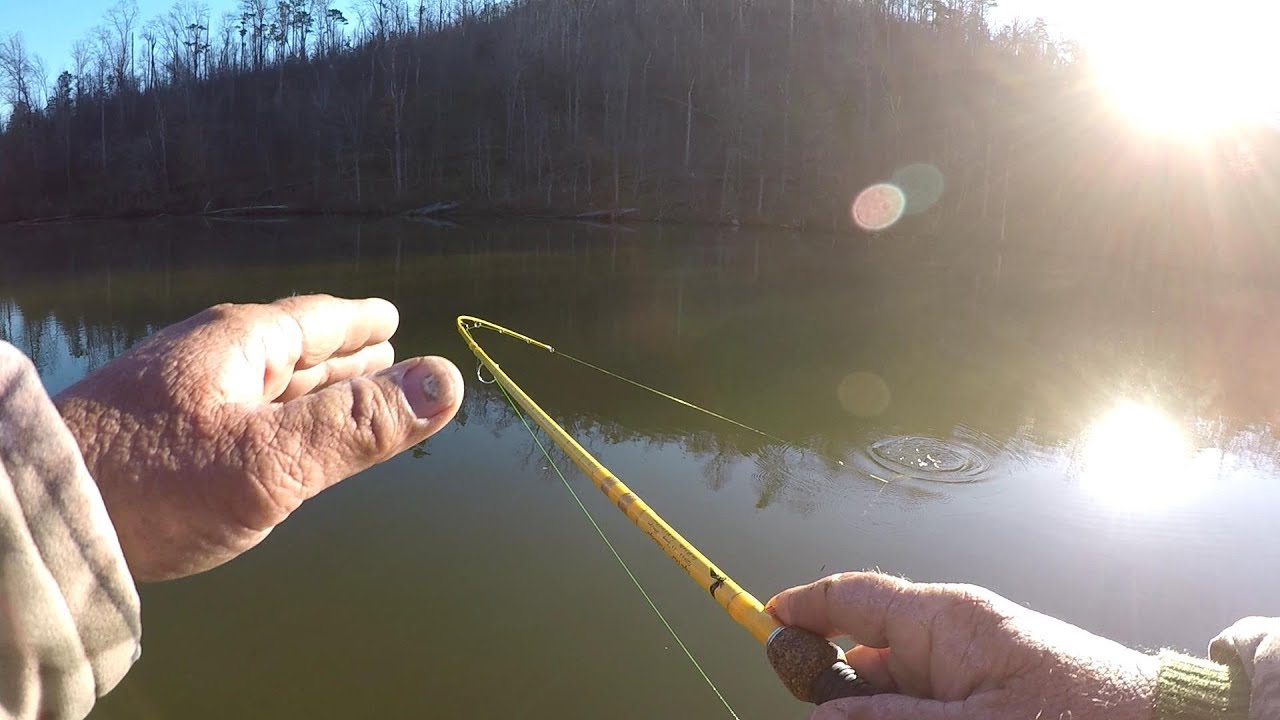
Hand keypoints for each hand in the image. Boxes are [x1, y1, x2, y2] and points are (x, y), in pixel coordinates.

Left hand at [56, 295, 462, 581]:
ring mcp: (173, 396)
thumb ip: (358, 426)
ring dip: (305, 385)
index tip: (392, 319)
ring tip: (340, 383)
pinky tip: (266, 430)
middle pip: (290, 349)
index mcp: (236, 346)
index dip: (360, 323)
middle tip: (380, 350)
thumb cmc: (153, 486)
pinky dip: (270, 414)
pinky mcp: (151, 436)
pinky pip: (234, 411)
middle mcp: (205, 360)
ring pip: (259, 383)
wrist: (36, 519)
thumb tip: (447, 381)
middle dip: (337, 353)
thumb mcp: (270, 461)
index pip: (316, 321)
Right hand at [767, 572, 1156, 719]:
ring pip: (894, 684)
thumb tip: (820, 715)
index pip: (854, 595)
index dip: (802, 605)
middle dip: (832, 684)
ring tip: (856, 716)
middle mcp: (949, 632)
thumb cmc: (1078, 715)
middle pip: (865, 649)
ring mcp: (968, 662)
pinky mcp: (984, 689)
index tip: (762, 621)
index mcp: (945, 618)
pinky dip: (902, 715)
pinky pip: (926, 700)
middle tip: (812, 711)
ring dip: (872, 708)